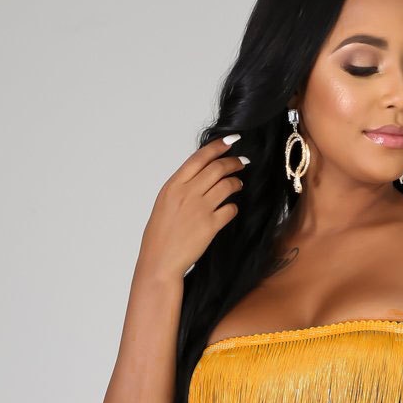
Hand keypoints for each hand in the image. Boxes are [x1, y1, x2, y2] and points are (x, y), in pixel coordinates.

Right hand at [140, 135, 249, 278]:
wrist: (160, 261)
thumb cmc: (160, 235)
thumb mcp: (164, 203)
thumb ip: (181, 187)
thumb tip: (200, 175)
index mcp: (173, 185)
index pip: (199, 158)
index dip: (218, 146)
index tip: (231, 141)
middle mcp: (187, 193)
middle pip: (217, 168)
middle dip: (233, 162)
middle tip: (242, 162)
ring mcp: (200, 209)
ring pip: (226, 186)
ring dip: (236, 182)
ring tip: (239, 184)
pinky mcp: (210, 226)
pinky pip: (230, 209)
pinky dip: (233, 207)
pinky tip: (231, 209)